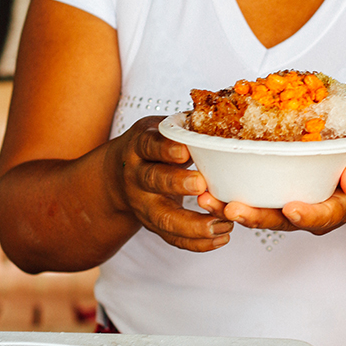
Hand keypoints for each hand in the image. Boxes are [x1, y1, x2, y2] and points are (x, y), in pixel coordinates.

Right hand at [106, 116, 233, 251]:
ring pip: (162, 217)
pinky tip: (220, 238)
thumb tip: (227, 103)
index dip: (165, 148)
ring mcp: (142, 204)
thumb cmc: (154, 146)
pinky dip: (195, 242)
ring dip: (192, 224)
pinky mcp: (151, 225)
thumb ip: (186, 124)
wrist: (118, 175)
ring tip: (222, 224)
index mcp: (141, 147)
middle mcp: (137, 176)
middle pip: (153, 181)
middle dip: (176, 184)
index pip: (150, 146)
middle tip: (202, 185)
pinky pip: (171, 238)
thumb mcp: (161, 129)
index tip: (184, 150)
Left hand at [201, 147, 345, 234]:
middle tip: (232, 208)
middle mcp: (304, 215)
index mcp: (332, 210)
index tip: (291, 209)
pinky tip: (208, 188)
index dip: (306, 215)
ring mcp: (286, 210)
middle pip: (279, 221)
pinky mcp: (273, 201)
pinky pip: (252, 203)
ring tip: (206, 199)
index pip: (320, 217)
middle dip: (254, 216)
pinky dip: (229, 198)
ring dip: (232, 209)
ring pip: (259, 215)